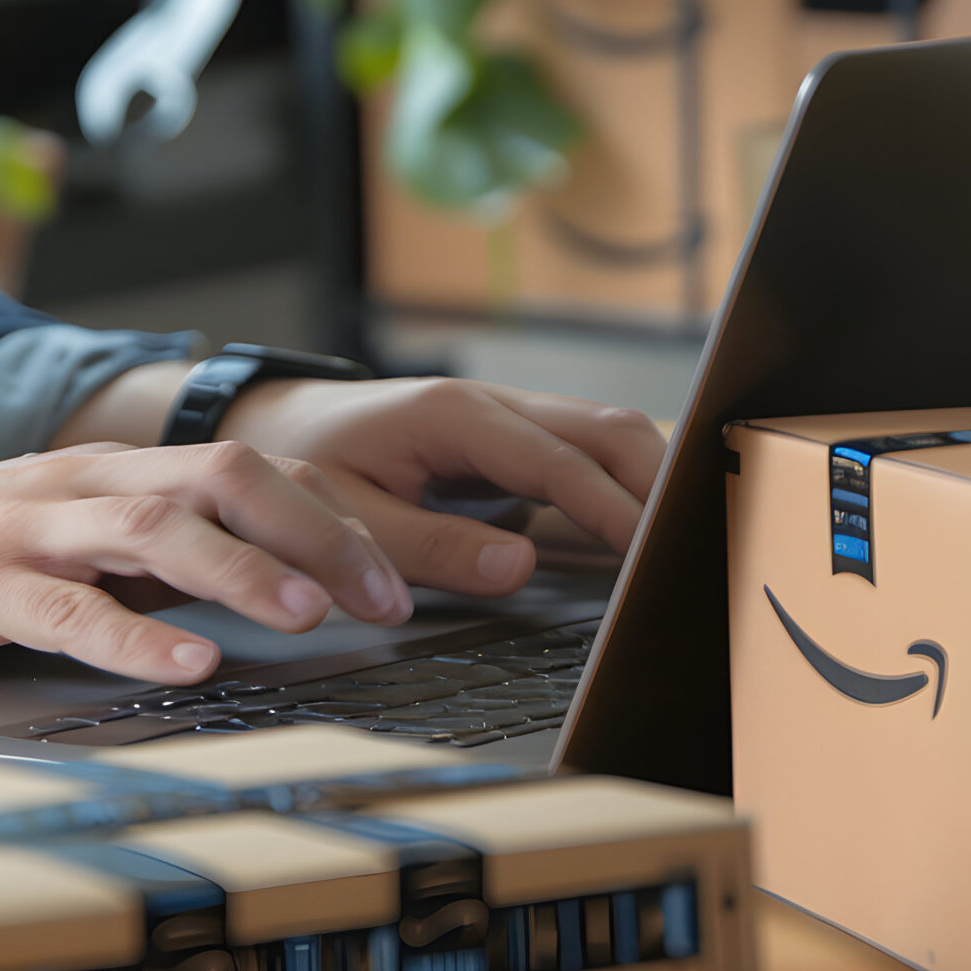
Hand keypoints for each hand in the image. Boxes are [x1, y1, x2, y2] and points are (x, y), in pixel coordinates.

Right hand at [0, 441, 413, 684]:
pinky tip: (185, 664)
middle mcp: (81, 485)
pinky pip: (64, 607)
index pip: (248, 472)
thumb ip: (154, 553)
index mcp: (114, 473)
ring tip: (308, 616)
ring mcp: (26, 528)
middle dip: (316, 535)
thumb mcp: (68, 541)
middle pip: (223, 479)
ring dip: (242, 572)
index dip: (331, 520)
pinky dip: (132, 635)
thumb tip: (267, 583)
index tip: (400, 578)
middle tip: (385, 597)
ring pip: (154, 530)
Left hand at [212, 377, 665, 595]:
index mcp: (455, 414)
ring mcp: (509, 418)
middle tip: (692, 553)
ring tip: (683, 545)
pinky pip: (585, 453)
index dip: (612, 508)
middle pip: (608, 430)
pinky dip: (623, 486)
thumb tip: (517, 566)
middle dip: (658, 486)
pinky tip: (643, 532)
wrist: (277, 424)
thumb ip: (428, 544)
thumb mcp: (349, 510)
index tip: (652, 555)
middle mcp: (493, 404)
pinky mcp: (513, 441)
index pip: (559, 459)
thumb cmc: (306, 463)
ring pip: (607, 435)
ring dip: (649, 483)